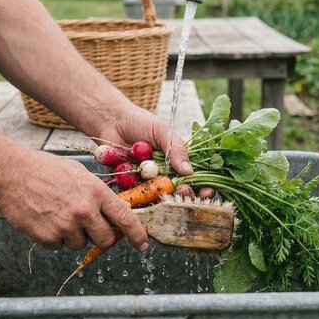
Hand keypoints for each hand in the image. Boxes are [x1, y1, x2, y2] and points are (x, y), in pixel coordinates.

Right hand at [0, 149, 147, 251]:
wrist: (10, 173)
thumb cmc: (44, 169)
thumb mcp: (78, 173)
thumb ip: (97, 193)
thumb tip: (112, 211)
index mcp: (95, 192)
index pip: (125, 218)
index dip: (137, 234)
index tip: (142, 244)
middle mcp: (84, 211)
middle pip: (105, 239)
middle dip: (101, 237)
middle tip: (90, 227)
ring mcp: (65, 226)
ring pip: (80, 244)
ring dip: (74, 235)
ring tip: (58, 214)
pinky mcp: (47, 237)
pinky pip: (58, 246)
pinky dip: (54, 237)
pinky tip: (44, 219)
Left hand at [93, 106, 214, 197]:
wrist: (112, 121)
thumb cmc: (140, 122)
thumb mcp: (163, 131)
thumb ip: (176, 149)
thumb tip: (189, 172)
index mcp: (175, 162)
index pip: (194, 178)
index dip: (202, 187)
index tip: (206, 191)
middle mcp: (163, 175)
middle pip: (179, 192)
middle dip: (184, 195)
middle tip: (182, 191)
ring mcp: (146, 182)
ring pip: (158, 197)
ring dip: (162, 197)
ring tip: (165, 191)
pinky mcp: (129, 186)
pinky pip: (136, 196)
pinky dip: (140, 195)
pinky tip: (143, 192)